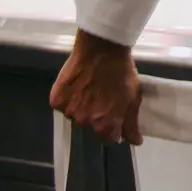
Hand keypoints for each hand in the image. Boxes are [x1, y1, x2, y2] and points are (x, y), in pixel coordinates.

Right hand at [51, 30, 141, 144]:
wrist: (102, 48)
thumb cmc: (121, 72)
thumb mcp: (133, 98)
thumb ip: (131, 123)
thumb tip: (134, 142)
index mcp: (105, 125)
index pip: (108, 138)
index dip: (112, 126)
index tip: (113, 112)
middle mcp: (85, 122)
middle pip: (90, 126)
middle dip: (96, 115)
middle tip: (101, 95)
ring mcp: (69, 111)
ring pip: (75, 115)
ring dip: (80, 106)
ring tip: (88, 88)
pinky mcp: (56, 99)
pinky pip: (62, 105)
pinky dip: (67, 98)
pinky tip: (76, 85)